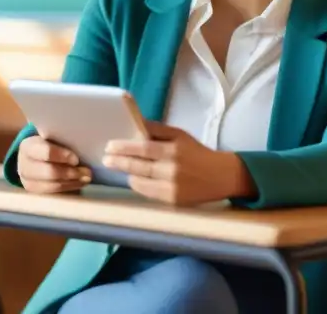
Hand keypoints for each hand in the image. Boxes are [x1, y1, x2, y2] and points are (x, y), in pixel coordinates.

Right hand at [17, 135, 90, 193]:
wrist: (32, 157)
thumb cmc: (47, 143)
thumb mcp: (51, 136)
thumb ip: (62, 138)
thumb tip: (83, 144)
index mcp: (28, 146)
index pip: (46, 152)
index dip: (63, 156)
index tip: (76, 159)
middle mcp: (24, 165)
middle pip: (50, 172)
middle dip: (70, 172)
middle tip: (87, 171)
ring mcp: (27, 181)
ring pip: (53, 185)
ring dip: (73, 182)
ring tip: (87, 178)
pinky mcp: (34, 192)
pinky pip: (54, 193)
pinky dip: (69, 187)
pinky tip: (79, 183)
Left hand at [103, 121, 255, 205]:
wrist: (221, 176)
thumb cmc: (197, 152)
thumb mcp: (180, 135)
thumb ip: (158, 130)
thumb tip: (136, 124)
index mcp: (174, 150)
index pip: (143, 148)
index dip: (124, 148)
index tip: (109, 146)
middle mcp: (172, 170)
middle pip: (139, 166)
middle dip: (119, 162)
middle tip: (106, 160)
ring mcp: (172, 188)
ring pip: (141, 182)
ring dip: (128, 174)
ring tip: (121, 168)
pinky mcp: (173, 201)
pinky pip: (148, 193)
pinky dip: (139, 185)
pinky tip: (134, 179)